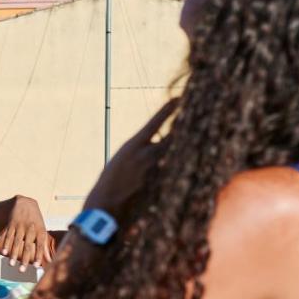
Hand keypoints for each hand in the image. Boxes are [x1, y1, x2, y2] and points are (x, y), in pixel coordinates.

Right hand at [0, 196, 52, 271]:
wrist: (25, 203)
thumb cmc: (36, 221)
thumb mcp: (42, 230)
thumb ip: (45, 246)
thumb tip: (50, 261)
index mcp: (40, 230)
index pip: (41, 245)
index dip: (39, 255)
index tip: (37, 266)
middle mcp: (31, 228)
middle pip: (27, 245)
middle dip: (24, 258)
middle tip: (22, 270)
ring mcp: (21, 226)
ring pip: (17, 242)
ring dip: (14, 253)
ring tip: (11, 264)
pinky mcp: (12, 223)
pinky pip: (9, 235)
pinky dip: (6, 244)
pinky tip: (4, 253)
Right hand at [83, 97, 176, 216]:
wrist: (107, 200)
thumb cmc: (111, 176)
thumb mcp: (123, 156)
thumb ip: (141, 148)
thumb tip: (157, 143)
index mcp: (133, 144)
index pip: (154, 123)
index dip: (167, 110)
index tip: (178, 99)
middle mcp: (145, 154)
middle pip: (171, 138)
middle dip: (180, 130)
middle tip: (191, 121)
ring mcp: (153, 168)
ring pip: (171, 153)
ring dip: (175, 149)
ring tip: (178, 147)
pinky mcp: (158, 181)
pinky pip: (169, 169)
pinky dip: (170, 166)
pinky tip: (168, 169)